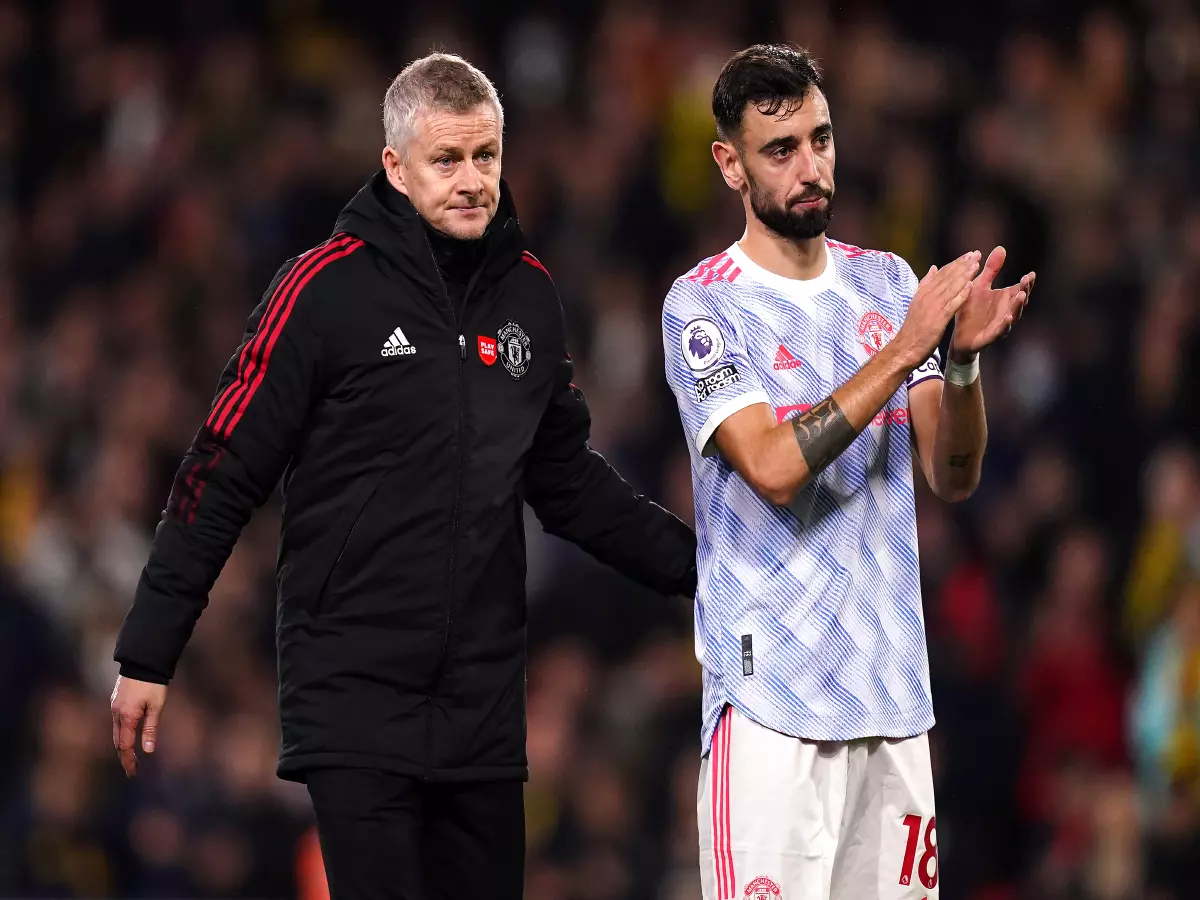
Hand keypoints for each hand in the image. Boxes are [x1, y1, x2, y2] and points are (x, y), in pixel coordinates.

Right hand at [110, 675, 167, 777]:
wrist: (142, 663)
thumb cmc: (153, 685)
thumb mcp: (156, 707)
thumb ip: (151, 729)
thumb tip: (149, 750)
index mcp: (127, 717)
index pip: (125, 746)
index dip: (129, 761)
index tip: (133, 773)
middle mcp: (116, 714)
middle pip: (118, 742)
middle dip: (124, 757)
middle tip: (132, 770)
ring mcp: (114, 707)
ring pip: (116, 733)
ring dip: (122, 747)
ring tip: (131, 758)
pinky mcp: (115, 702)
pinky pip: (116, 724)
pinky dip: (121, 735)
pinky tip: (128, 738)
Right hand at [893, 252, 980, 368]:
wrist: (906, 348)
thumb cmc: (913, 328)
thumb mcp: (917, 302)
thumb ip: (925, 285)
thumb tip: (933, 267)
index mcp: (923, 292)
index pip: (942, 274)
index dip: (956, 263)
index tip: (969, 255)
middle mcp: (927, 297)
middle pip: (948, 277)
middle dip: (963, 265)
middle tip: (976, 254)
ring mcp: (933, 307)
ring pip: (951, 288)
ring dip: (964, 275)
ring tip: (976, 264)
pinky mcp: (938, 319)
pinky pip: (952, 305)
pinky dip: (961, 295)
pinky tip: (970, 286)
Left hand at [949, 246, 1033, 360]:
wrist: (958, 335)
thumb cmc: (971, 309)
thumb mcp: (980, 286)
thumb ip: (991, 270)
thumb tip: (1001, 248)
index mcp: (1005, 299)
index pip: (1019, 289)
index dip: (1026, 283)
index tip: (1031, 274)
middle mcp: (1007, 311)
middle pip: (1020, 301)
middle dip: (1024, 291)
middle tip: (1027, 281)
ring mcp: (1001, 324)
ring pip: (1013, 315)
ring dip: (1017, 306)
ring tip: (1021, 296)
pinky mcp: (991, 336)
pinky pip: (1000, 330)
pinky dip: (1005, 324)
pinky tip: (1008, 317)